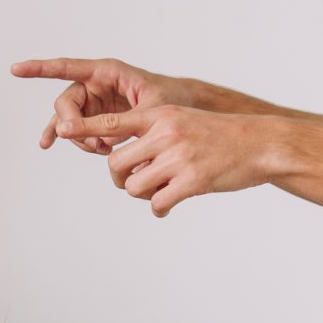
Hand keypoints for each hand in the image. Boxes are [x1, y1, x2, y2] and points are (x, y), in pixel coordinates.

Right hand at [10, 57, 190, 153]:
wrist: (184, 111)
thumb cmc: (173, 101)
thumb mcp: (153, 110)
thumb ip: (123, 122)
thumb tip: (97, 139)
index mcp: (107, 72)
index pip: (67, 67)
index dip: (40, 68)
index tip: (16, 69)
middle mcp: (95, 83)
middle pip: (66, 102)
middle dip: (72, 125)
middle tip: (93, 144)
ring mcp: (94, 100)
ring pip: (68, 119)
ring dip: (78, 138)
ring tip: (101, 150)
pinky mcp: (96, 116)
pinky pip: (73, 127)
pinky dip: (64, 137)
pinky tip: (48, 144)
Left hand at [57, 103, 275, 216]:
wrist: (261, 143)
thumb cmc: (219, 136)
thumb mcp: (184, 122)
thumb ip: (154, 135)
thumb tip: (126, 167)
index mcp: (160, 115)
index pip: (113, 122)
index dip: (84, 127)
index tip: (60, 129)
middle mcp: (166, 133)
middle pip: (116, 164)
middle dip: (119, 178)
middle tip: (133, 182)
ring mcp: (179, 157)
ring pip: (133, 186)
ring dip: (141, 194)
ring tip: (160, 190)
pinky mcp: (192, 180)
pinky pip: (156, 203)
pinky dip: (160, 207)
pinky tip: (171, 203)